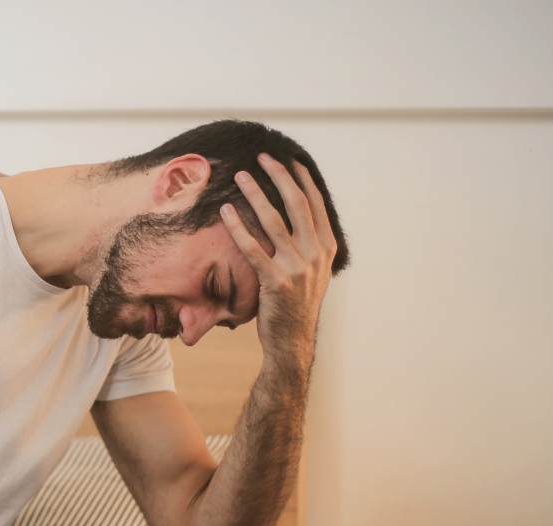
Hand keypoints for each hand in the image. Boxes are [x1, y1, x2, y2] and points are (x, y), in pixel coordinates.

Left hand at [219, 154, 337, 368]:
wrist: (292, 340)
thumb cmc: (295, 303)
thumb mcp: (312, 271)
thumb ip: (308, 243)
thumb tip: (296, 214)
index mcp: (326, 247)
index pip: (315, 204)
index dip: (301, 179)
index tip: (288, 159)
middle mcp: (316, 254)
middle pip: (297, 204)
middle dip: (279, 176)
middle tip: (262, 157)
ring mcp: (297, 268)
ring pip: (274, 222)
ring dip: (256, 195)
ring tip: (240, 176)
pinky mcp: (276, 282)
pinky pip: (253, 249)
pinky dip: (238, 228)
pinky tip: (226, 212)